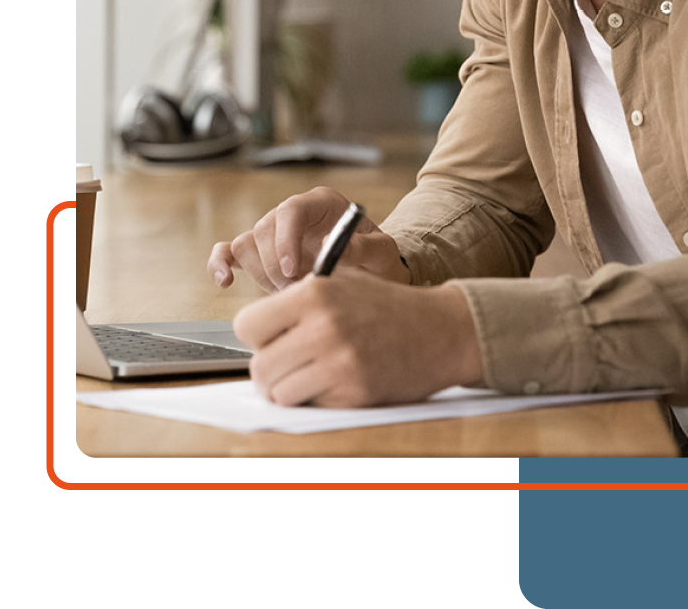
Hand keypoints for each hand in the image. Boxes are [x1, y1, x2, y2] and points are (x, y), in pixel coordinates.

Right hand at [207, 186, 409, 292]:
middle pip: (265, 229)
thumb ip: (364, 248)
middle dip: (276, 266)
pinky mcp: (260, 253)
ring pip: (247, 244)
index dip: (286, 240)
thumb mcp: (382, 253)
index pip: (292, 210)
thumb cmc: (376, 259)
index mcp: (321, 203)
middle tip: (296, 290)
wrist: (369, 274)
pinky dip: (221, 263)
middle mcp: (293, 214)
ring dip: (261, 273)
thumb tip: (333, 247)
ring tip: (287, 291)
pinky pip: (229, 251)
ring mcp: (273, 233)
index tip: (294, 271)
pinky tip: (225, 281)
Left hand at [232, 269, 482, 406]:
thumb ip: (298, 297)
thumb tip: (256, 326)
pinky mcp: (353, 393)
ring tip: (312, 373)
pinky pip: (311, 405)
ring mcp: (338, 363)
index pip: (246, 326)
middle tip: (291, 363)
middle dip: (271, 369)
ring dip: (290, 388)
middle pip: (259, 367)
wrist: (441, 330)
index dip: (258, 335)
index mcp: (313, 294)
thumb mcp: (342, 280)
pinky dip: (318, 399)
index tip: (272, 337)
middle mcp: (321, 327)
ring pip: (279, 392)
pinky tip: (339, 381)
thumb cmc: (388, 305)